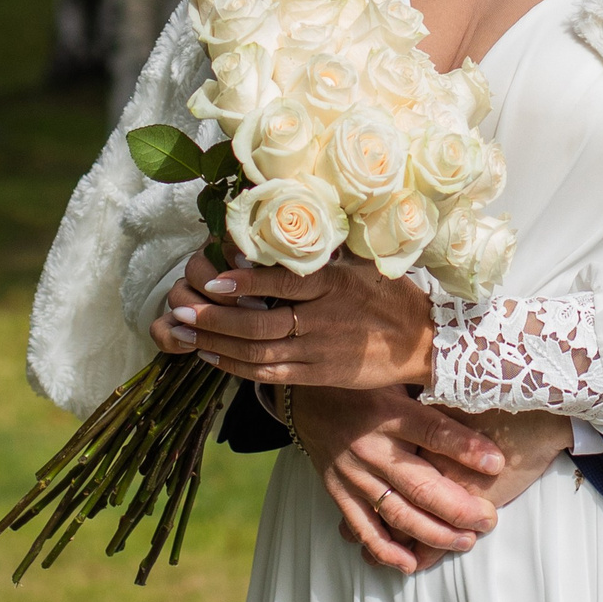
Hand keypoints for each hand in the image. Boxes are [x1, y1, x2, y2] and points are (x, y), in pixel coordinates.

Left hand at [158, 250, 436, 391]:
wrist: (422, 341)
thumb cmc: (387, 293)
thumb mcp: (359, 263)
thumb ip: (320, 251)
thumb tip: (277, 226)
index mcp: (333, 285)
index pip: (284, 284)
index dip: (247, 283)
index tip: (214, 276)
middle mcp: (323, 320)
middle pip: (261, 324)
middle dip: (216, 317)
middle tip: (180, 308)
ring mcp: (320, 351)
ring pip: (260, 352)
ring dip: (218, 342)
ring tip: (184, 330)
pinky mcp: (319, 375)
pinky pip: (272, 374)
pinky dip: (239, 367)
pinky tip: (212, 355)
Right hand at [288, 385, 505, 571]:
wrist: (304, 394)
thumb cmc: (362, 382)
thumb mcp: (394, 371)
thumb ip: (429, 380)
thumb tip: (475, 375)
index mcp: (389, 411)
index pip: (432, 432)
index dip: (466, 448)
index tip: (497, 463)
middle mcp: (371, 445)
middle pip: (420, 485)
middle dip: (460, 508)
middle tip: (489, 520)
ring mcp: (352, 472)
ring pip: (397, 512)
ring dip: (434, 534)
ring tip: (465, 543)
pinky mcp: (338, 490)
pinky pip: (362, 526)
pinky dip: (384, 549)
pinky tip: (411, 563)